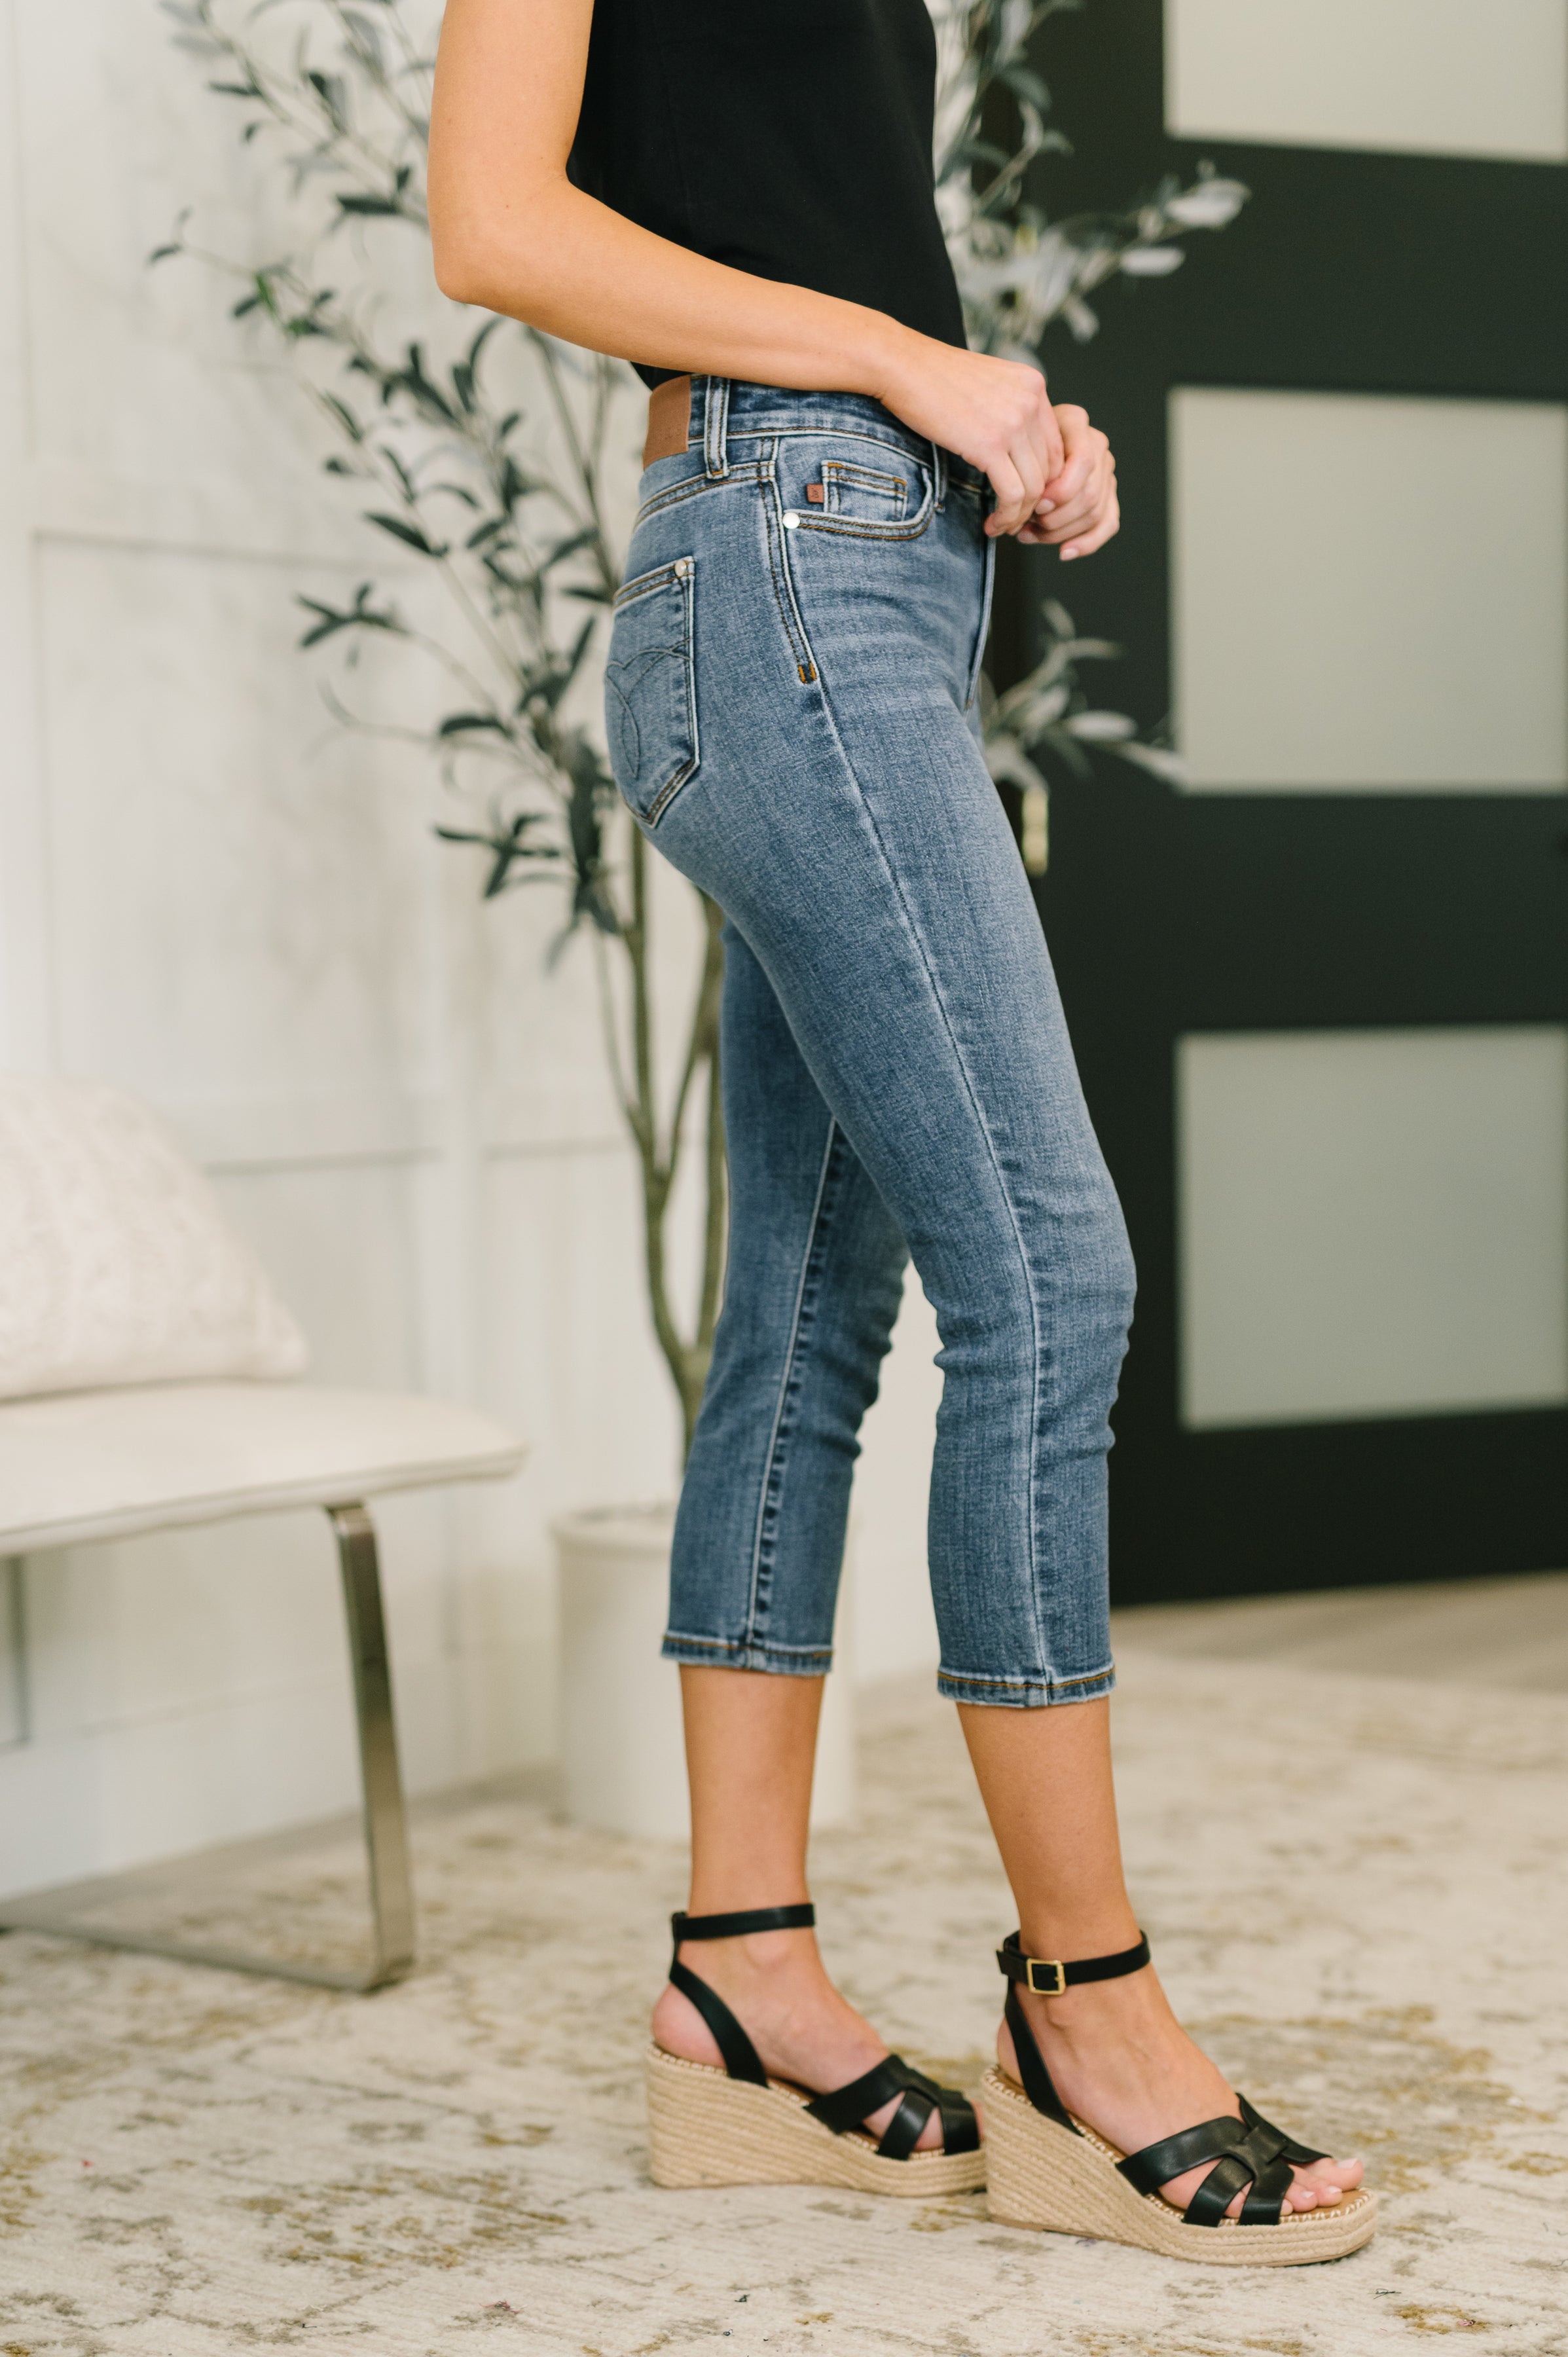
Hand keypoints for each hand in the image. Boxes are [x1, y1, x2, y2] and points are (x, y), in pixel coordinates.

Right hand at [875, 337, 1067, 536]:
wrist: (902, 365)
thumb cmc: (934, 377)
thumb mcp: (987, 385)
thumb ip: (1010, 410)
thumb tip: (1017, 451)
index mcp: (1034, 385)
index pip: (1056, 446)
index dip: (1045, 480)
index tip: (1025, 499)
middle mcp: (1031, 401)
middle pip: (1049, 469)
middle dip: (1035, 502)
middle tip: (1014, 519)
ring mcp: (1014, 422)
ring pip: (1034, 487)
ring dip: (1019, 515)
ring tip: (1001, 526)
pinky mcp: (990, 444)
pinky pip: (1013, 493)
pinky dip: (1006, 516)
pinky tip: (992, 523)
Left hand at [1018, 406, 1118, 559]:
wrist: (1020, 439)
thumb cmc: (1013, 440)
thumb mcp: (1013, 441)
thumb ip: (1029, 463)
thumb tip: (1037, 505)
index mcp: (1076, 422)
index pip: (1083, 463)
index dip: (1060, 492)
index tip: (1035, 505)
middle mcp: (1097, 443)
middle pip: (1089, 494)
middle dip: (1055, 518)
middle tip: (1026, 523)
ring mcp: (1105, 468)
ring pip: (1095, 512)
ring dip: (1060, 532)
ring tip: (1030, 534)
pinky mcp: (1108, 492)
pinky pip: (1108, 523)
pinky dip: (1086, 543)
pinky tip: (1064, 552)